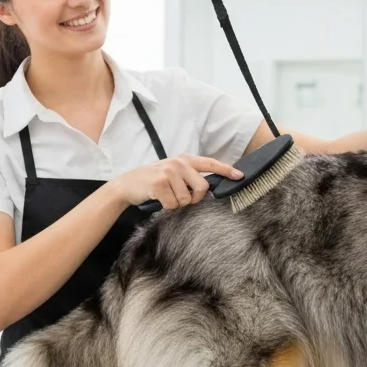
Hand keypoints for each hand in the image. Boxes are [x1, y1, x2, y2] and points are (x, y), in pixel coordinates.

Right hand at [110, 153, 243, 209]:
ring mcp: (168, 171)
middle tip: (180, 197)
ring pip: (187, 199)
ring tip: (166, 196)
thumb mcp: (173, 173)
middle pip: (202, 188)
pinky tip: (158, 199)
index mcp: (184, 159)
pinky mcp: (159, 183)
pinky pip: (173, 204)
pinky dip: (167, 207)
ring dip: (177, 203)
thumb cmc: (153, 181)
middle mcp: (178, 162)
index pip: (210, 164)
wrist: (127, 185)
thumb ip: (190, 176)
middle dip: (194, 198)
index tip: (240, 176)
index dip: (226, 170)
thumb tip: (208, 188)